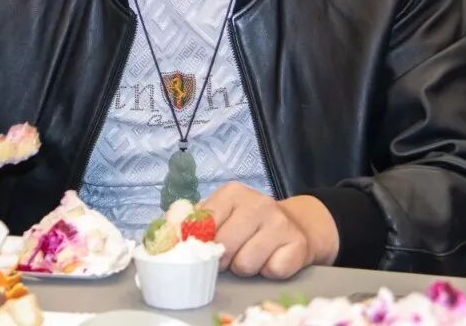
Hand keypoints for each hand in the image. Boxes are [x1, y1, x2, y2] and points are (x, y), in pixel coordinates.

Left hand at [202, 182, 338, 278]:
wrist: (295, 225)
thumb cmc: (247, 222)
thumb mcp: (219, 213)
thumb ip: (192, 219)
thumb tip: (167, 225)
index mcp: (232, 193)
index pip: (204, 224)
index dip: (203, 243)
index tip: (208, 246)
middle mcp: (258, 203)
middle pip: (225, 246)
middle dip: (224, 259)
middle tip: (231, 255)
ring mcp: (280, 223)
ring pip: (246, 264)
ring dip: (245, 268)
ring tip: (251, 255)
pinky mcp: (297, 245)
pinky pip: (272, 271)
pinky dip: (268, 271)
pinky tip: (270, 259)